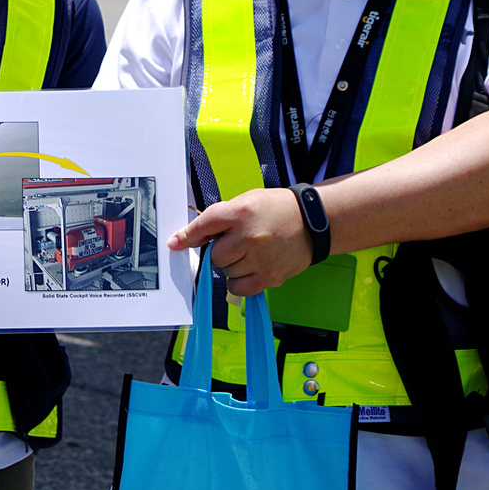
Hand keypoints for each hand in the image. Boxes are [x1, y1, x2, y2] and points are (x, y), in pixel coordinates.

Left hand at [167, 188, 312, 296]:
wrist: (313, 221)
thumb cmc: (276, 209)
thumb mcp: (245, 202)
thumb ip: (219, 218)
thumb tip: (190, 238)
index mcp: (240, 213)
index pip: (204, 226)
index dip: (186, 236)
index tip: (174, 244)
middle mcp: (249, 236)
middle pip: (215, 256)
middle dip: (220, 251)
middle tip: (236, 243)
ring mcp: (260, 258)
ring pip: (226, 272)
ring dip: (232, 266)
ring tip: (250, 252)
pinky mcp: (270, 276)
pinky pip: (240, 288)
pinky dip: (239, 282)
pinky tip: (250, 268)